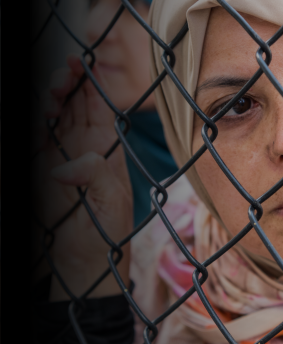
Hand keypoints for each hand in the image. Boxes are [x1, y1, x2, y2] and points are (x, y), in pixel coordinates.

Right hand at [32, 55, 132, 299]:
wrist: (87, 257)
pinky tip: (40, 116)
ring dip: (52, 99)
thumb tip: (61, 168)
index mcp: (108, 147)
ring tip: (51, 96)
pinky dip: (38, 123)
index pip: (100, 106)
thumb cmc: (108, 230)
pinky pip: (40, 136)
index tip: (83, 63)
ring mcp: (63, 153)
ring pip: (56, 115)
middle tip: (63, 76)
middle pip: (75, 104)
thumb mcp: (110, 202)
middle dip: (69, 83)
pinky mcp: (44, 165)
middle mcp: (86, 146)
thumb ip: (94, 176)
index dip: (92, 83)